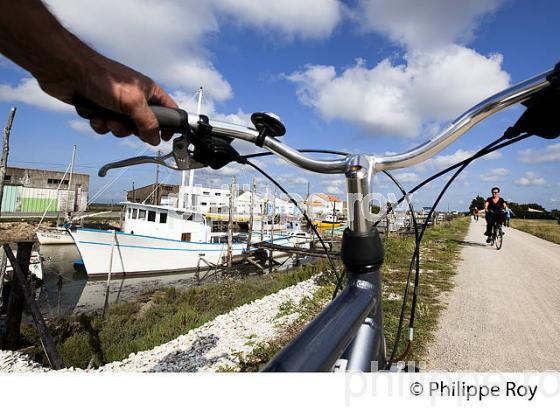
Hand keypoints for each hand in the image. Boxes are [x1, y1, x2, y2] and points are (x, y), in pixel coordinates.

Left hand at [37, 54, 176, 145]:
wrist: (68, 72)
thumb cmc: (102, 77)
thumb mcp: (133, 102)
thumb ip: (148, 123)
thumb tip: (156, 138)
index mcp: (148, 91)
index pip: (168, 110)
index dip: (169, 125)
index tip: (166, 138)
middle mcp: (134, 98)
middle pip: (144, 125)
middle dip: (133, 129)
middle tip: (127, 123)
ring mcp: (117, 104)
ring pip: (123, 128)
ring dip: (114, 127)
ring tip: (106, 116)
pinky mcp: (100, 109)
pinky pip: (106, 127)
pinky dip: (99, 123)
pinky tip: (93, 113)